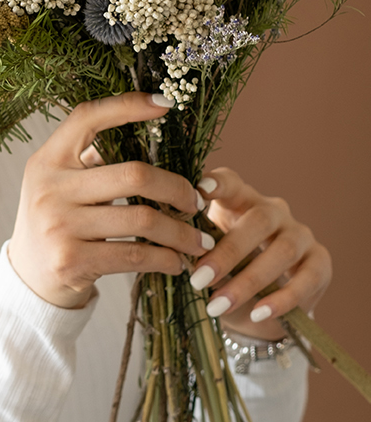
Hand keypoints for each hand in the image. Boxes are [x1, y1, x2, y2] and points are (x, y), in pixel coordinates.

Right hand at [8, 93, 212, 308]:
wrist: (27, 276)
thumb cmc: (56, 220)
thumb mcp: (58, 183)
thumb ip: (89, 162)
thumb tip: (151, 142)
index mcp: (48, 159)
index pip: (87, 118)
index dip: (127, 106)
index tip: (165, 104)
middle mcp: (50, 187)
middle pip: (133, 174)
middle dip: (176, 188)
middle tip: (196, 202)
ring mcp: (59, 224)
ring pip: (142, 219)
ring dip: (181, 232)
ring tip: (198, 239)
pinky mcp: (72, 260)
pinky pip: (136, 255)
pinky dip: (166, 259)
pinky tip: (176, 261)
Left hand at [190, 168, 331, 339]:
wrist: (258, 305)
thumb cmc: (226, 268)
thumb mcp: (209, 252)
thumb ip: (198, 244)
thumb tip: (175, 250)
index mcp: (241, 199)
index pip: (232, 182)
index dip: (219, 183)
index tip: (200, 188)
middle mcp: (274, 211)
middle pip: (258, 221)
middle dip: (227, 253)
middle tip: (198, 279)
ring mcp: (301, 234)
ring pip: (283, 251)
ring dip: (249, 281)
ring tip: (219, 304)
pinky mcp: (320, 262)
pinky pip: (306, 279)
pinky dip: (281, 299)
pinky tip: (258, 314)